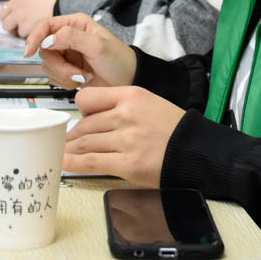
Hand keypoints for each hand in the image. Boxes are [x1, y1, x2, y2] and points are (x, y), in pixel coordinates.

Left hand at [0, 0, 64, 36]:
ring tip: (30, 31)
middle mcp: (16, 1)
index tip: (18, 17)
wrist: (70, 5)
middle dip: (10, 23)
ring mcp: (19, 14)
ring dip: (17, 30)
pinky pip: (21, 36)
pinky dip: (28, 36)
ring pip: (9, 28)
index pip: (7, 5)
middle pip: (2, 17)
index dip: (12, 13)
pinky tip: (38, 32)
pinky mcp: (25, 27)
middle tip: (19, 27)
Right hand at [22, 12, 135, 88]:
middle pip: (44, 50)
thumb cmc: (119, 60)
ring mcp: (66, 55)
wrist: (129, 81)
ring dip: (64, 75)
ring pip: (47, 65)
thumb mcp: (98, 45)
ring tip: (84, 77)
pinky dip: (65, 82)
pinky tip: (81, 81)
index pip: (45, 26)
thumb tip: (48, 40)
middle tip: (77, 74)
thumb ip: (72, 38)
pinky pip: (53, 77)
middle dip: (59, 65)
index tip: (28, 52)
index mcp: (75, 24)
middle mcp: (67, 38)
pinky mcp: (66, 71)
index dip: (34, 38)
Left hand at [64, 86, 185, 185]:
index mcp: (131, 96)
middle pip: (85, 124)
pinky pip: (91, 162)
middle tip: (66, 143)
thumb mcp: (149, 103)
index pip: (88, 98)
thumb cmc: (174, 129)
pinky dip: (73, 163)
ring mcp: (127, 140)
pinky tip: (62, 163)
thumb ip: (120, 106)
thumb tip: (92, 119)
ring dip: (71, 150)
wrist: (198, 151)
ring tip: (61, 154)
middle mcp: (126, 115)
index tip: (76, 121)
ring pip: (86, 143)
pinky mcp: (128, 164)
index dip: (79, 112)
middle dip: (72, 136)